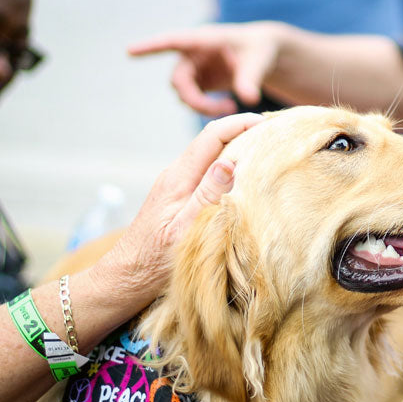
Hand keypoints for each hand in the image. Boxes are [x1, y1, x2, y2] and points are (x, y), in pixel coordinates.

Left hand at [89, 113, 263, 314]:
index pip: (212, 136)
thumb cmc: (154, 260)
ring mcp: (177, 186)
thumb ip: (206, 196)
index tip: (268, 123)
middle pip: (213, 141)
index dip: (240, 123)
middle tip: (276, 134)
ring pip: (211, 157)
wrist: (126, 278)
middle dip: (244, 132)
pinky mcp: (180, 198)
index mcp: (178, 177)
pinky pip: (208, 173)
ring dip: (238, 149)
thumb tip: (229, 162)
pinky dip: (230, 168)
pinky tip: (246, 178)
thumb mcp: (185, 229)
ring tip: (267, 152)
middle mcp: (176, 175)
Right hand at [128, 22, 284, 115]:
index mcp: (204, 39)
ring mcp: (194, 69)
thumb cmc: (261, 49)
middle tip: (225, 110)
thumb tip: (249, 100)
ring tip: (231, 107)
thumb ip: (251, 79)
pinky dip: (207, 108)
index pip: (173, 41)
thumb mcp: (260, 60)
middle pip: (179, 80)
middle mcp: (193, 54)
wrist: (265, 55)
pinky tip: (228, 107)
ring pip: (184, 93)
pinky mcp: (199, 82)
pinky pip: (193, 99)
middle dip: (195, 100)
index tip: (129, 51)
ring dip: (203, 105)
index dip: (151, 46)